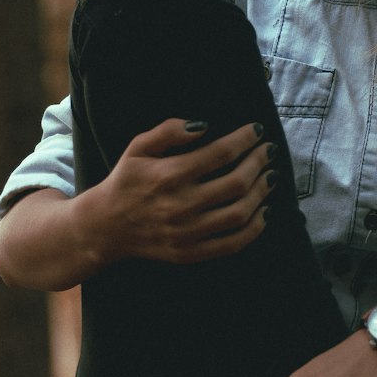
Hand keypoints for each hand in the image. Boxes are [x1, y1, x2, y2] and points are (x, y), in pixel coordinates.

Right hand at [90, 118, 274, 265]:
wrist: (106, 227)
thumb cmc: (126, 181)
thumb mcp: (138, 147)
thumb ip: (168, 131)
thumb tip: (204, 124)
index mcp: (168, 175)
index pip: (220, 153)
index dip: (244, 139)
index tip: (257, 131)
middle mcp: (181, 205)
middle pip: (236, 183)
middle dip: (259, 163)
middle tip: (268, 152)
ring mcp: (188, 233)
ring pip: (240, 213)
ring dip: (262, 192)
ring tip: (270, 177)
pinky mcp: (191, 253)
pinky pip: (234, 243)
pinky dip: (256, 227)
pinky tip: (264, 210)